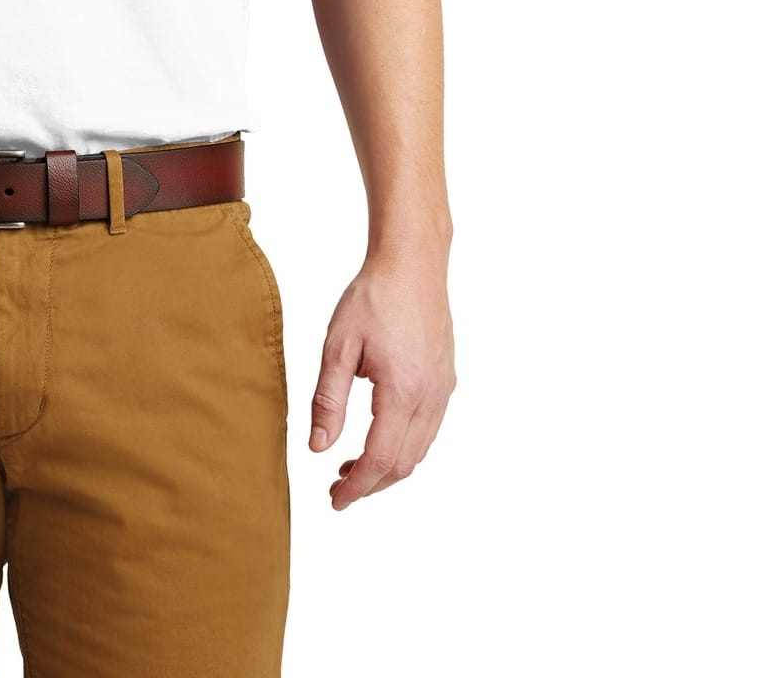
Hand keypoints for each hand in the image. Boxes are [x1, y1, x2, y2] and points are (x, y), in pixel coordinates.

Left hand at [309, 254, 454, 509]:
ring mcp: (443, 389)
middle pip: (404, 464)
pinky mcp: (446, 379)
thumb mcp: (338, 346)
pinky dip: (405, 445)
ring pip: (420, 449)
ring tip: (351, 466)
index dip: (356, 487)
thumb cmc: (372, 298)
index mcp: (402, 392)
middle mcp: (430, 397)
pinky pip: (429, 428)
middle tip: (337, 488)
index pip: (380, 459)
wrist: (412, 264)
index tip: (335, 500)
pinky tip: (379, 435)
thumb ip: (328, 400)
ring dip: (388, 466)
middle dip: (371, 483)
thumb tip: (318, 448)